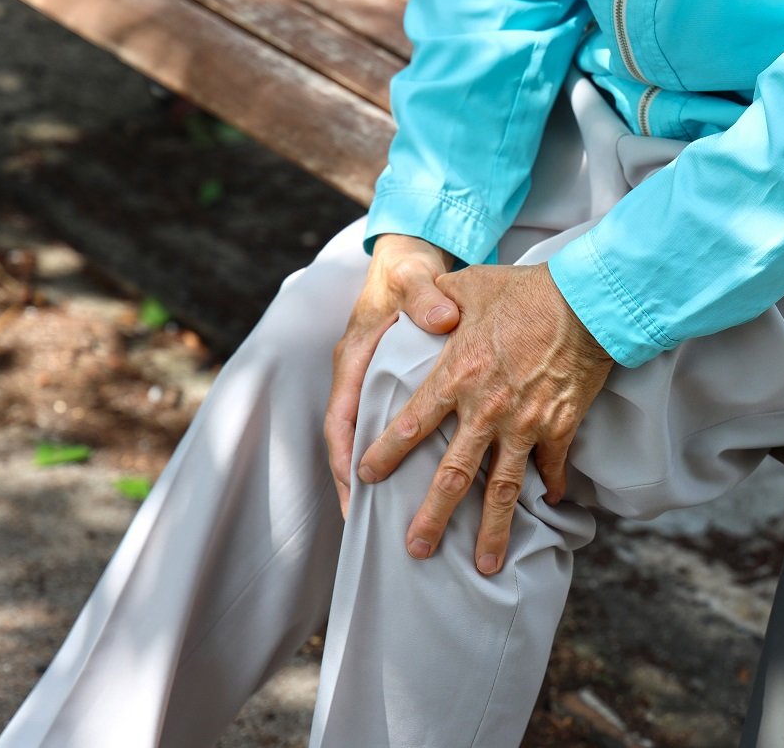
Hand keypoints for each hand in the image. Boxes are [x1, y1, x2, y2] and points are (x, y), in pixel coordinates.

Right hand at [324, 234, 458, 515]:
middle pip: (346, 440)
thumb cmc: (406, 270)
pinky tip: (412, 484)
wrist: (407, 259)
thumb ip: (426, 296)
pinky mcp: (387, 387)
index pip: (340, 414)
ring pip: (364, 440)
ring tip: (382, 520)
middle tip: (363, 524)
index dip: (345, 453)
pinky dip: (393, 459)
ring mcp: (370, 385)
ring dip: (371, 479)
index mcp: (354, 357)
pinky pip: (384, 429)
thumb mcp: (413, 276)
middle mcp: (357, 377)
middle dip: (351, 483)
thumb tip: (443, 319)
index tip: (355, 485)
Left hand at [357, 262, 613, 574]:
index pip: (410, 424)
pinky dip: (552, 488)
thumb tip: (419, 305)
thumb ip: (435, 299)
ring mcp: (525, 424)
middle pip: (452, 476)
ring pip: (503, 490)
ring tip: (484, 565)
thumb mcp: (469, 284)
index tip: (366, 477)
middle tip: (415, 548)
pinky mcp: (561, 427)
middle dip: (432, 517)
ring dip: (492, 530)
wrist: (586, 299)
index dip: (385, 453)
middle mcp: (485, 410)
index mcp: (455, 376)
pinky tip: (551, 505)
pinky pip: (553, 468)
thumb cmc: (524, 290)